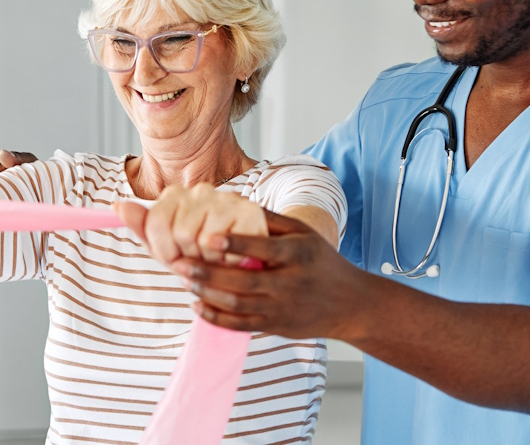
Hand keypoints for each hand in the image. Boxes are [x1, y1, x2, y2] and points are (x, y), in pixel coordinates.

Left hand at [116, 185, 267, 264]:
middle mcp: (201, 191)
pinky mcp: (250, 213)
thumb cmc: (200, 254)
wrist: (244, 258)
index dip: (164, 251)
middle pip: (180, 233)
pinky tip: (232, 258)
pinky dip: (226, 261)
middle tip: (201, 260)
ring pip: (202, 239)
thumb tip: (118, 207)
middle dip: (188, 258)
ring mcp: (227, 199)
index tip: (176, 259)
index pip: (155, 223)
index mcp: (176, 195)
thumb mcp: (166, 245)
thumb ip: (143, 227)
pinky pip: (226, 245)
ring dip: (208, 262)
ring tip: (217, 259)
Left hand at [171, 211, 354, 337]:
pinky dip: (216, 317)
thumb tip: (236, 201)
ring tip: (184, 279)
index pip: (264, 249)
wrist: (349, 304)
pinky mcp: (276, 326)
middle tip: (180, 262)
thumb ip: (271, 219)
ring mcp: (282, 308)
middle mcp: (290, 283)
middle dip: (209, 273)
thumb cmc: (321, 261)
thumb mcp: (304, 233)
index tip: (208, 237)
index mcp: (298, 255)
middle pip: (244, 281)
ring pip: (238, 304)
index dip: (236, 243)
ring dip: (208, 293)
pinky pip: (241, 325)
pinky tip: (198, 304)